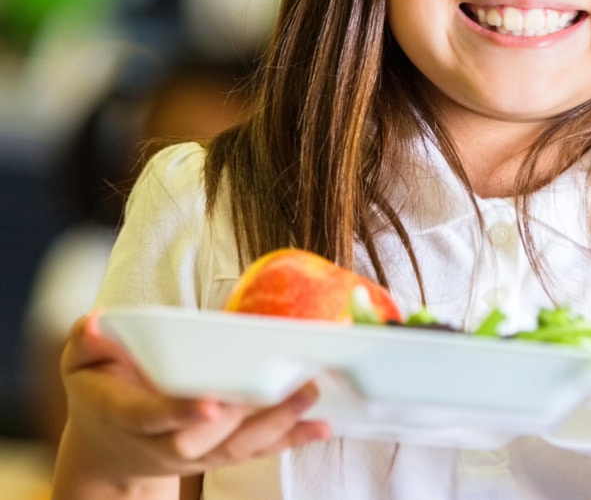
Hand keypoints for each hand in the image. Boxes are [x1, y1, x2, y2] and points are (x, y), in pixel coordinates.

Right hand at [54, 311, 330, 488]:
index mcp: (128, 415)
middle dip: (243, 416)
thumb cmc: (100, 391)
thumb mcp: (79, 364)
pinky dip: (291, 439)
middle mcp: (164, 441)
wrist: (106, 449)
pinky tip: (322, 425)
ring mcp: (194, 453)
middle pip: (204, 438)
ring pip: (237, 447)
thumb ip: (86, 342)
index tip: (210, 402)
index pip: (153, 415)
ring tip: (309, 394)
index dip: (180, 411)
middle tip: (280, 387)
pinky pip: (256, 451)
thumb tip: (96, 324)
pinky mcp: (218, 454)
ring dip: (277, 424)